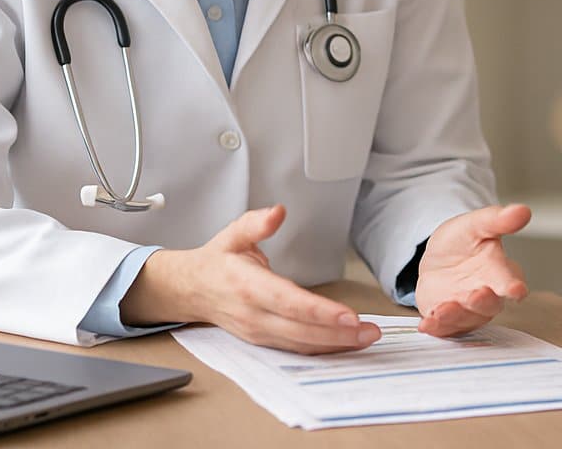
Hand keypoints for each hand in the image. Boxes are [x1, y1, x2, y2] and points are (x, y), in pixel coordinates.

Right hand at [122, 204, 381, 353]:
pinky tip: (345, 344)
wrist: (191, 290)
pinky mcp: (263, 341)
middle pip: (300, 330)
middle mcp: (253, 314)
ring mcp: (258, 332)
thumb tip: (278, 212)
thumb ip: (256, 223)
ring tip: (366, 337)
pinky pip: (296, 349)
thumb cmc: (217, 262)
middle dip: (338, 333)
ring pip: (300, 344)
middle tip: (370, 331)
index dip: (319, 311)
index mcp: (247, 285)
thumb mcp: (234, 234)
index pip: (288, 302)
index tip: (348, 316)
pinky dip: (322, 349)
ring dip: (336, 344)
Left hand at [415, 203, 530, 336]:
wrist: (438, 259)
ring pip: (466, 318)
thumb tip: (523, 210)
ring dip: (455, 316)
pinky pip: (444, 329)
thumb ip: (497, 220)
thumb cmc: (463, 242)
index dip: (514, 286)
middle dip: (483, 302)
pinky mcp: (448, 321)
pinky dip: (436, 328)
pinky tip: (426, 324)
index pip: (512, 282)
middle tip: (476, 295)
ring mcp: (468, 311)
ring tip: (443, 309)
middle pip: (490, 305)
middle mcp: (488, 296)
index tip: (516, 290)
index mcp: (500, 272)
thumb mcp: (475, 224)